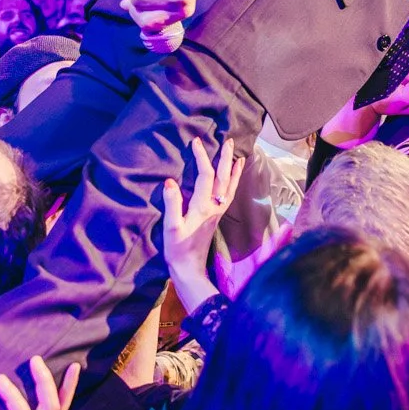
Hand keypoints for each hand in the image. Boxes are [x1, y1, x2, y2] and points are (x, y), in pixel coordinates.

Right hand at [161, 138, 246, 310]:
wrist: (189, 269)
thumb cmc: (177, 248)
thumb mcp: (171, 227)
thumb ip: (172, 204)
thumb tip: (170, 182)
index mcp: (202, 206)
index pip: (205, 175)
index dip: (201, 157)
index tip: (196, 142)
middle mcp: (214, 207)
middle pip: (223, 178)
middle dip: (226, 158)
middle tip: (229, 141)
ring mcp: (217, 212)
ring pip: (230, 186)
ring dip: (233, 169)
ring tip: (238, 156)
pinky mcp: (216, 217)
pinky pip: (229, 195)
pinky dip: (233, 183)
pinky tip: (232, 179)